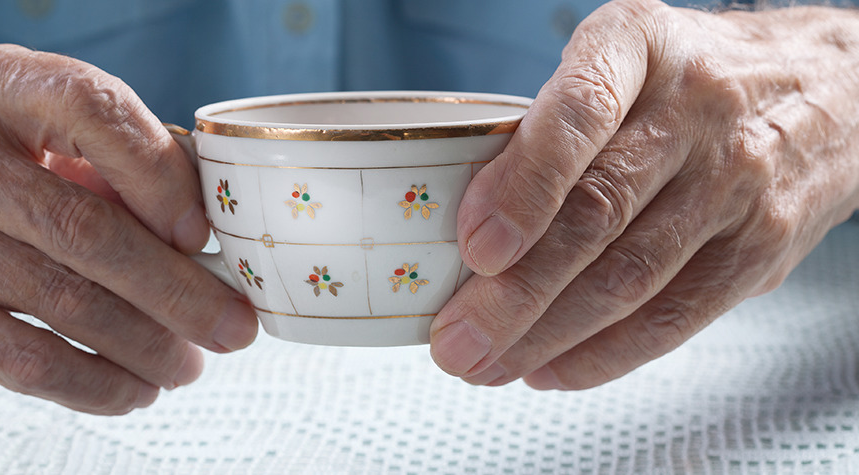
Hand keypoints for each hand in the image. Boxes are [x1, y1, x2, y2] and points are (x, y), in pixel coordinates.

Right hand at [0, 43, 256, 413]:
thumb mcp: (21, 130)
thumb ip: (103, 159)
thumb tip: (199, 222)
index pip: (91, 110)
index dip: (159, 175)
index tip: (200, 232)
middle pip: (86, 227)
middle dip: (176, 289)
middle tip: (231, 325)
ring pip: (63, 301)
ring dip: (144, 344)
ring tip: (188, 364)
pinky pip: (22, 358)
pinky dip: (92, 383)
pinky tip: (132, 388)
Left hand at [430, 0, 858, 388]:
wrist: (828, 89)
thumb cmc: (691, 80)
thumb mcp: (618, 61)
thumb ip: (550, 129)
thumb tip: (473, 226)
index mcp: (639, 45)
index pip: (579, 112)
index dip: (523, 186)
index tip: (476, 248)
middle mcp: (696, 109)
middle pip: (596, 214)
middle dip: (513, 294)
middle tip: (454, 340)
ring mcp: (737, 183)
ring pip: (629, 279)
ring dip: (545, 336)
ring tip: (486, 363)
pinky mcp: (761, 249)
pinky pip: (675, 318)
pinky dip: (603, 354)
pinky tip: (549, 368)